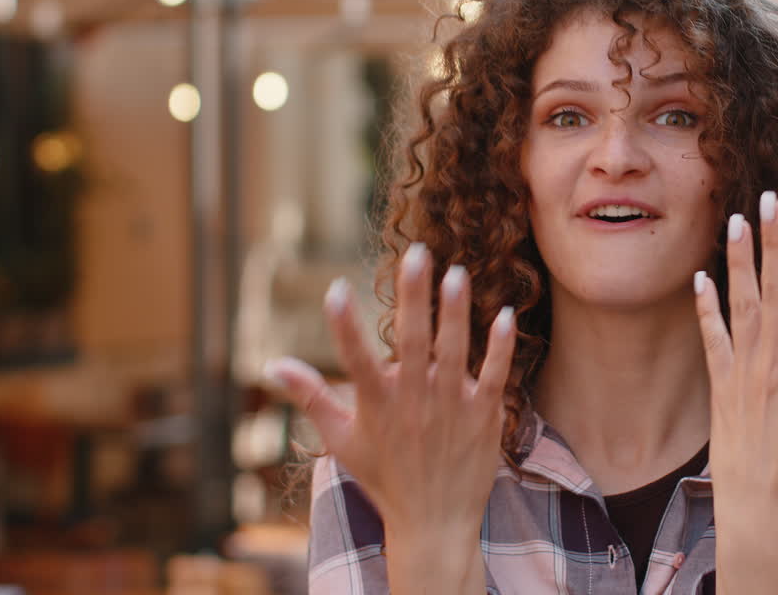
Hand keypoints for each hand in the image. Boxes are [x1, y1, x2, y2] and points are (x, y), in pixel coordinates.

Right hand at [263, 243, 514, 588]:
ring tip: (456, 274)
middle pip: (412, 342)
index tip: (334, 288)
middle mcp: (414, 401)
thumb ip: (311, 397)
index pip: (354, 359)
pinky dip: (500, 346)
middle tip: (418, 254)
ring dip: (456, 312)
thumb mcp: (341, 440)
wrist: (435, 523)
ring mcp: (452, 407)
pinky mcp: (484, 415)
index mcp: (376, 405)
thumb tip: (273, 365)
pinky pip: (495, 375)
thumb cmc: (384, 477)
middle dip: (414, 297)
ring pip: (455, 352)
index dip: (343, 325)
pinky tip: (505, 314)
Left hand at [694, 192, 777, 591]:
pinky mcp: (721, 385)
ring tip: (735, 219)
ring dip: (738, 260)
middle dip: (773, 242)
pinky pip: (711, 336)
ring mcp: (745, 371)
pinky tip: (701, 276)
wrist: (760, 511)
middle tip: (770, 200)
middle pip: (776, 290)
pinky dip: (706, 305)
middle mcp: (776, 363)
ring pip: (742, 303)